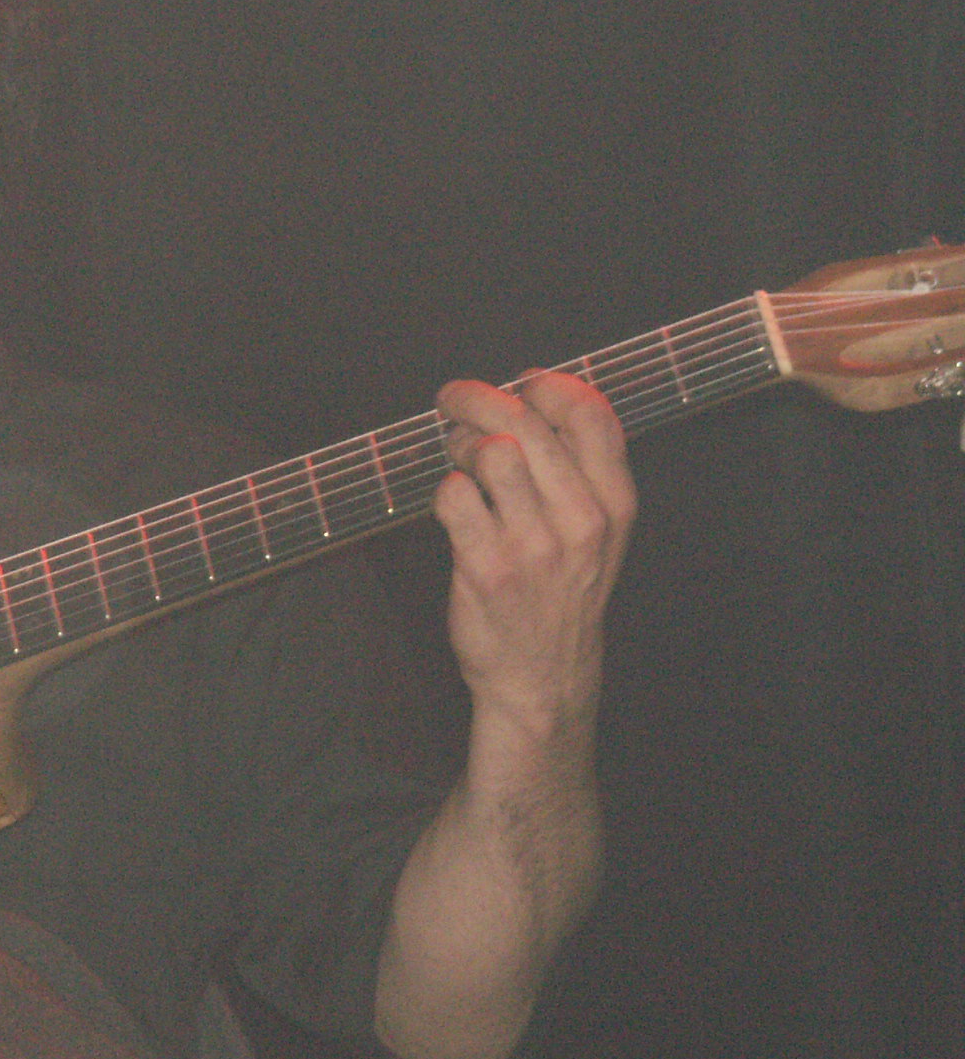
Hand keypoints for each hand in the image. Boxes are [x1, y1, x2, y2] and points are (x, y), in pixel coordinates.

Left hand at [433, 371, 635, 763]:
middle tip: (453, 398)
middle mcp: (581, 519)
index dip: (549, 385)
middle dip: (480, 398)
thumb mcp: (597, 534)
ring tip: (454, 453)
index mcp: (614, 504)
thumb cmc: (562, 595)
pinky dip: (444, 489)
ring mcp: (534, 543)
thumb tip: (533, 400)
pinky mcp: (487, 565)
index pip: (592, 414)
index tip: (522, 381)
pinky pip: (454, 495)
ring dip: (461, 441)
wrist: (542, 677)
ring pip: (491, 450)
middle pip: (528, 421)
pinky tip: (452, 501)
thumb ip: (579, 471)